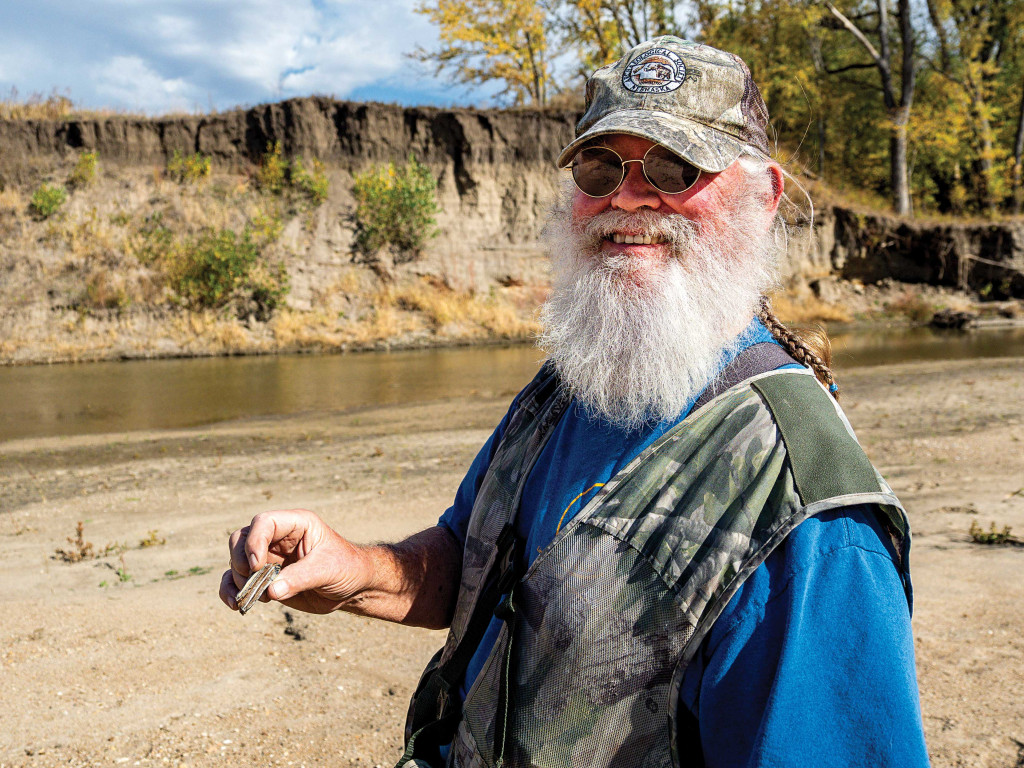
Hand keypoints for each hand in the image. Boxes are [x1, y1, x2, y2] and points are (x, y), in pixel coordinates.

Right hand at [220, 509, 374, 614]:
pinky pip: (237, 580)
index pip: (263, 522)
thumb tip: (270, 591)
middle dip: (241, 561)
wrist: (353, 588)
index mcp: (295, 524)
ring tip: (252, 598)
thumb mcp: (328, 570)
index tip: (256, 566)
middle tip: (253, 581)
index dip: (254, 541)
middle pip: (241, 539)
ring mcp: (269, 558)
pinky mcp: (264, 578)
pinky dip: (231, 591)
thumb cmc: (346, 569)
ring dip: (237, 580)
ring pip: (236, 560)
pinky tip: (236, 605)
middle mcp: (278, 538)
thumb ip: (300, 578)